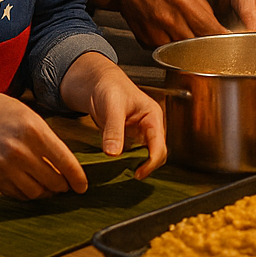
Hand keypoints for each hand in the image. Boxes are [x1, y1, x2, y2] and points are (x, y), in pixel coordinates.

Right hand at [0, 89, 87, 200]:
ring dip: (45, 193)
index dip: (76, 177)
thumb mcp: (31, 117)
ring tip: (49, 189)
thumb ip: (48, 138)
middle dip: (62, 186)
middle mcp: (20, 150)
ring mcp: (3, 165)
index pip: (64, 161)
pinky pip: (15, 193)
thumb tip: (66, 163)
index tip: (82, 187)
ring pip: (34, 191)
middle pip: (51, 180)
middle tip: (66, 186)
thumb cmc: (2, 113)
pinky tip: (31, 188)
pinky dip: (26, 194)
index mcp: (35, 131)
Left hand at [60, 52, 166, 179]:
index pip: (160, 145)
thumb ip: (114, 129)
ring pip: (144, 154)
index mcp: (153, 116)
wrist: (96, 80)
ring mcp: (138, 132)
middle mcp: (149, 126)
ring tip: (122, 172)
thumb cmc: (109, 86)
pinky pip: (130, 153)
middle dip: (147, 165)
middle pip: (156, 152)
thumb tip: (114, 153)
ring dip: (136, 164)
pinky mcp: (126, 136)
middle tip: (131, 175)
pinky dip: (125, 161)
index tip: (138, 173)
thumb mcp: (112, 106)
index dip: (152, 162)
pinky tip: (115, 165)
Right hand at [80, 0, 225, 46]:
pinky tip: (171, 34)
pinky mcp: (146, 42)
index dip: (221, 38)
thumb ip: (202, 7)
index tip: (230, 43)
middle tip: (213, 47)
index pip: (208, 28)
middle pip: (197, 45)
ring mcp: (156, 33)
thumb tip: (216, 26)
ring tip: (190, 38)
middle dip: (207, 47)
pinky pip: (166, 51)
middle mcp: (169, 20)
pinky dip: (173, 48)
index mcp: (182, 2)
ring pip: (182, 52)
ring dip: (190, 50)